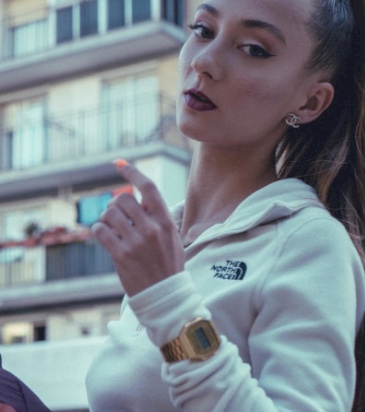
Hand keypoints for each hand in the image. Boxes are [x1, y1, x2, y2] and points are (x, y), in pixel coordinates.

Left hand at [92, 161, 184, 295]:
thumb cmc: (168, 263)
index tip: (120, 164)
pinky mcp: (121, 255)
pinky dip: (98, 230)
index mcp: (166, 221)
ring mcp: (136, 242)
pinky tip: (104, 236)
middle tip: (116, 213)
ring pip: (109, 213)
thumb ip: (157, 216)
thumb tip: (139, 195)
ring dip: (106, 218)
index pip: (148, 188)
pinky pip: (100, 231)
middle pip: (123, 198)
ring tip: (111, 228)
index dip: (133, 172)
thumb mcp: (171, 236)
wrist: (165, 294)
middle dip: (115, 203)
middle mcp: (152, 228)